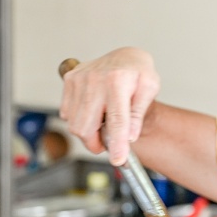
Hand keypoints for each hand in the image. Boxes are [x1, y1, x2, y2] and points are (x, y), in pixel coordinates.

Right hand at [58, 47, 160, 164]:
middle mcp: (94, 79)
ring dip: (88, 134)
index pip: (116, 120)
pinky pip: (67, 113)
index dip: (117, 143)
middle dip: (97, 144)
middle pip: (86, 127)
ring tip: (103, 126)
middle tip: (109, 145)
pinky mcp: (69, 81)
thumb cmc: (139, 72)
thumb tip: (130, 136)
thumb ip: (139, 113)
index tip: (119, 160)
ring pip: (74, 124)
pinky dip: (79, 121)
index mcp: (117, 80)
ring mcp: (78, 79)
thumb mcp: (149, 89)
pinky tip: (93, 113)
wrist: (125, 56)